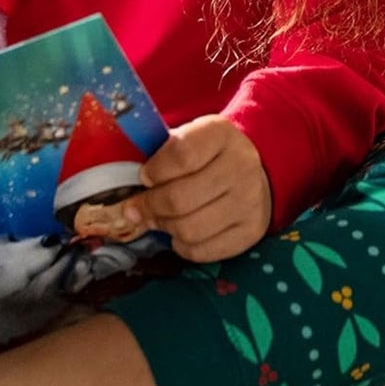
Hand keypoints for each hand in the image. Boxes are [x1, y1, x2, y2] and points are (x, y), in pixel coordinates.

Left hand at [125, 115, 271, 262]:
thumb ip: (161, 154)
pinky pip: (203, 251)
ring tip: (158, 219)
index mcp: (221, 134)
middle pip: (180, 198)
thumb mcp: (189, 138)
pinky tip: (179, 233)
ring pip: (190, 229)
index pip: (181, 154)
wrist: (254, 171)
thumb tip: (130, 184)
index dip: (155, 170)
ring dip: (164, 227)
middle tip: (136, 208)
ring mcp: (250, 201)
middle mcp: (241, 166)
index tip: (143, 177)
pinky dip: (182, 246)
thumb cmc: (208, 155)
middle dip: (150, 206)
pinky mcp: (251, 231)